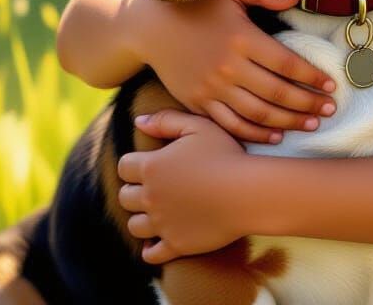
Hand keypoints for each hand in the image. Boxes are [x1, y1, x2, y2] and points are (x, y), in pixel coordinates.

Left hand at [119, 110, 251, 262]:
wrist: (247, 192)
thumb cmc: (225, 154)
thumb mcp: (198, 126)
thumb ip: (166, 120)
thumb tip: (138, 121)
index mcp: (152, 167)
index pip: (125, 166)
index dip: (135, 163)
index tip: (151, 162)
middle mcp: (150, 197)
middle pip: (125, 197)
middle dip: (136, 190)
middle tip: (157, 185)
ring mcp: (161, 224)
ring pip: (135, 226)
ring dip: (142, 218)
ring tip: (159, 210)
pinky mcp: (175, 245)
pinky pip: (151, 254)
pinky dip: (151, 248)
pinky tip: (160, 238)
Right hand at [130, 0, 336, 142]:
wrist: (149, 25)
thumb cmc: (196, 3)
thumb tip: (295, 0)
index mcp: (242, 38)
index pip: (286, 63)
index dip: (312, 76)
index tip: (332, 84)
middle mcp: (228, 66)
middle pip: (276, 92)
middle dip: (307, 103)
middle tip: (331, 109)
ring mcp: (211, 88)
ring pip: (256, 113)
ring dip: (287, 121)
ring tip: (311, 123)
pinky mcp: (197, 102)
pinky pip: (229, 124)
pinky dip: (253, 133)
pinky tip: (274, 136)